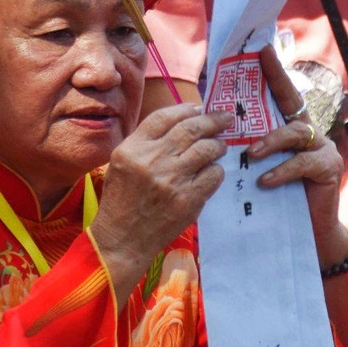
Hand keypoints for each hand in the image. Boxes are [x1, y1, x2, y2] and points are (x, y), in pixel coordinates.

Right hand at [92, 105, 231, 295]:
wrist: (123, 238)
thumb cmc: (122, 199)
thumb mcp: (121, 163)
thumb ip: (146, 142)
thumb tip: (182, 120)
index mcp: (132, 149)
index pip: (164, 118)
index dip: (185, 109)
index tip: (199, 108)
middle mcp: (152, 161)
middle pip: (190, 129)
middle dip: (213, 120)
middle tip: (225, 118)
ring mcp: (172, 181)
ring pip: (207, 149)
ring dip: (218, 145)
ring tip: (219, 146)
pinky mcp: (189, 200)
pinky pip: (213, 175)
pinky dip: (217, 170)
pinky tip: (212, 171)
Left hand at [244, 47, 347, 266]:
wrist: (304, 232)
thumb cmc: (275, 199)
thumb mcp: (257, 169)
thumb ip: (247, 149)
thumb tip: (213, 132)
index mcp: (288, 128)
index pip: (280, 95)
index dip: (273, 72)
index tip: (261, 50)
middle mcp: (307, 132)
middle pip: (291, 103)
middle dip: (276, 85)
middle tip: (257, 77)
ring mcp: (321, 147)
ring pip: (296, 131)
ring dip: (271, 140)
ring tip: (250, 154)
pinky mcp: (328, 167)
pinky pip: (303, 162)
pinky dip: (281, 170)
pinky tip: (265, 180)